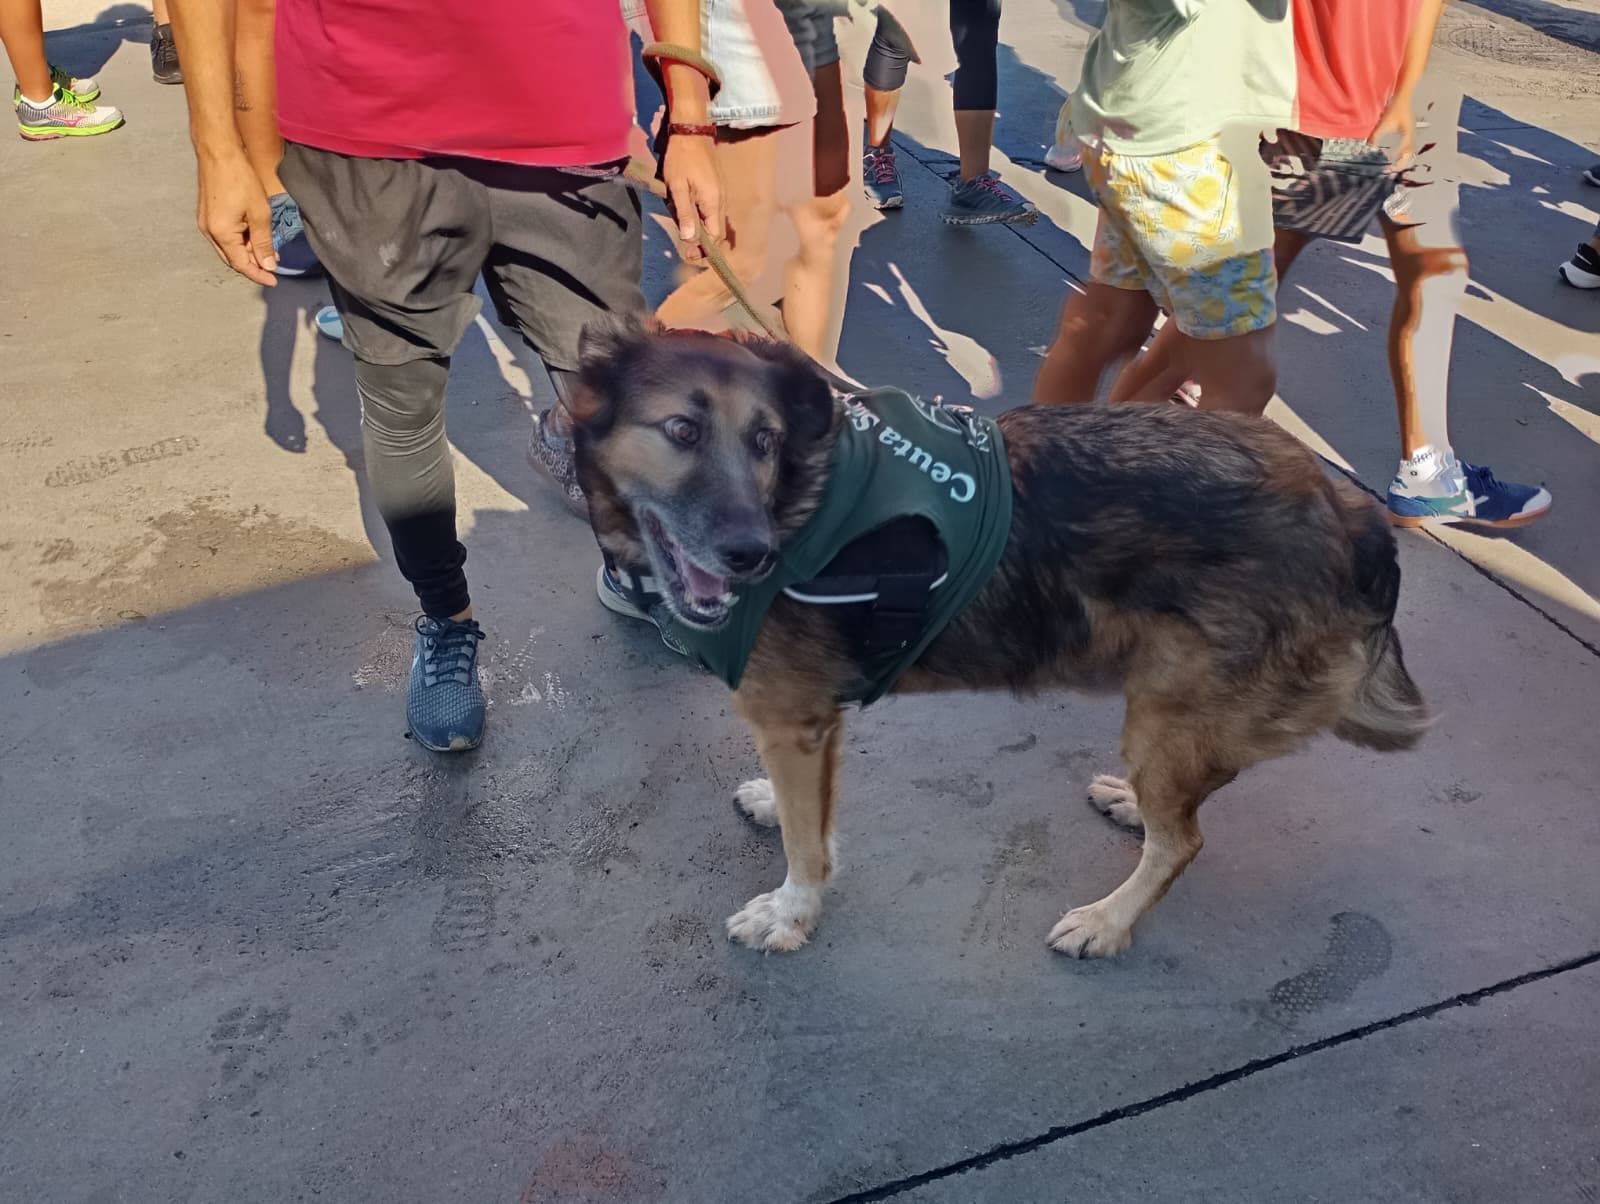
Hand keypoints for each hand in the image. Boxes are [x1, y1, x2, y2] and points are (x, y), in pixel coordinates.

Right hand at [196, 146, 277, 284]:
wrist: (219, 153)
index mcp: (221, 233)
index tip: (273, 280)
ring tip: (268, 250)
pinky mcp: (207, 215)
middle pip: (233, 259)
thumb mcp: (259, 214)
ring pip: (229, 248)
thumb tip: (268, 265)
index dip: (259, 275)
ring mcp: (206, 223)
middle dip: (254, 265)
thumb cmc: (239, 178)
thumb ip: (263, 242)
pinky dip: (240, 241)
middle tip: (273, 265)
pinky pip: (225, 236)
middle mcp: (209, 232)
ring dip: (248, 252)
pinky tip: (255, 237)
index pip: (241, 265)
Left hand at [661, 133, 723, 261]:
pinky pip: (713, 210)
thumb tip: (690, 239)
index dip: (703, 249)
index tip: (688, 255)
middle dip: (703, 243)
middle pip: (716, 231)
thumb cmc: (681, 158)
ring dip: (702, 231)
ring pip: (714, 221)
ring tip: (686, 234)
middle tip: (685, 250)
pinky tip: (691, 217)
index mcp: (713, 202)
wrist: (691, 131)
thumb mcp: (678, 187)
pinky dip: (704, 219)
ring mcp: (721, 193)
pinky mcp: (717, 187)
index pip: (714, 236)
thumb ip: (684, 214)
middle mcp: (722, 200)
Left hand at [1368, 95, 1415, 170]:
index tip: (1389, 167)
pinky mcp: (1410, 133)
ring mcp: (1412, 134)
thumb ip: (1376, 135)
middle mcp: (1412, 135)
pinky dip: (1403, 154)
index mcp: (1407, 134)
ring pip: (1410, 152)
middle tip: (1389, 170)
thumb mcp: (1383, 123)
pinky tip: (1395, 157)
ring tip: (1392, 167)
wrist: (1403, 98)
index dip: (1398, 161)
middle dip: (1401, 164)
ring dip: (1403, 160)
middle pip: (1410, 155)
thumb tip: (1368, 146)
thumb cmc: (1394, 109)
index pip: (1405, 152)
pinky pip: (1409, 147)